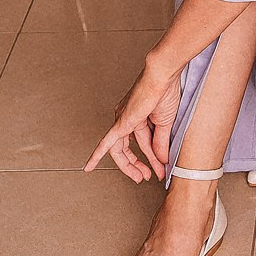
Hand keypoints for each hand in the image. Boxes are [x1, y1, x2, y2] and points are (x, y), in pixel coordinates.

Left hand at [87, 63, 182, 182]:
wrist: (163, 78)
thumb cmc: (166, 93)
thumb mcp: (165, 125)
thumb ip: (161, 144)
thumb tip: (162, 160)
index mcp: (137, 117)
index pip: (141, 144)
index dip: (150, 159)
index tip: (158, 169)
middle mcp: (126, 118)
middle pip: (127, 148)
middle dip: (136, 165)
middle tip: (145, 177)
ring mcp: (122, 120)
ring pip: (119, 149)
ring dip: (130, 165)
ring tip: (140, 177)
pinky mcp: (121, 122)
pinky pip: (106, 142)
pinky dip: (97, 155)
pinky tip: (89, 167)